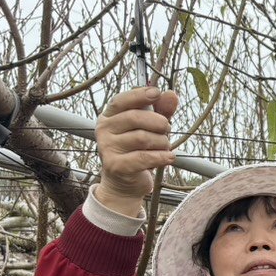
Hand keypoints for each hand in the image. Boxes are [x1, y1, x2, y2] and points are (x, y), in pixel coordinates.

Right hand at [95, 86, 179, 212]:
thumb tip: (171, 94)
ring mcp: (107, 148)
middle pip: (135, 117)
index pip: (121, 100)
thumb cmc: (139, 150)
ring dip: (162, 142)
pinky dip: (162, 157)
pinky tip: (169, 157)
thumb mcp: (151, 128)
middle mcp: (104, 130)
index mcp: (109, 116)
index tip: (156, 93)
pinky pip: (144, 157)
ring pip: (143, 138)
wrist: (126, 183)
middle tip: (167, 130)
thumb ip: (161, 111)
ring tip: (165, 147)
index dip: (139, 95)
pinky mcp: (115, 166)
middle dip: (159, 123)